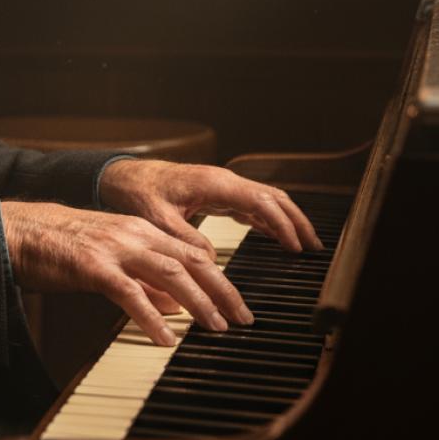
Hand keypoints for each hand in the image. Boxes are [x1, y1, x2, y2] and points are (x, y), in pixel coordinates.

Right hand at [0, 199, 253, 346]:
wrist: (21, 232)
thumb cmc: (64, 246)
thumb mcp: (112, 256)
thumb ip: (144, 278)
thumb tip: (176, 304)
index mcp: (141, 230)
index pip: (193, 253)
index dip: (221, 278)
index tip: (239, 304)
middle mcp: (134, 234)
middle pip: (190, 261)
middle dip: (222, 290)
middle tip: (243, 318)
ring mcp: (114, 249)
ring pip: (169, 273)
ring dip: (198, 302)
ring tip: (216, 327)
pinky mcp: (93, 267)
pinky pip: (129, 293)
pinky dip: (151, 317)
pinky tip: (165, 338)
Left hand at [99, 159, 322, 254]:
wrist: (125, 177)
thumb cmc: (139, 192)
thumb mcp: (158, 218)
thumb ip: (185, 238)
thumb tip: (211, 262)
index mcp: (213, 183)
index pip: (260, 201)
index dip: (281, 224)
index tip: (296, 247)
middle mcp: (223, 181)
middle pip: (271, 198)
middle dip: (295, 221)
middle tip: (313, 248)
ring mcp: (222, 186)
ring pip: (264, 199)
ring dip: (285, 220)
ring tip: (302, 245)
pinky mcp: (217, 193)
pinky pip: (250, 204)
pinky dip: (267, 219)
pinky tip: (273, 236)